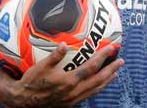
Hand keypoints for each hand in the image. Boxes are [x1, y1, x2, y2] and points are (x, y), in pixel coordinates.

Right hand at [6, 43, 123, 107]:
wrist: (24, 101)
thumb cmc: (31, 82)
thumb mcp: (40, 66)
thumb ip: (54, 56)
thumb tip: (64, 44)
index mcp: (69, 81)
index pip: (91, 67)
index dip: (102, 57)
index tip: (110, 48)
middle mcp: (74, 91)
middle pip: (98, 80)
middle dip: (111, 70)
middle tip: (121, 62)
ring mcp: (73, 98)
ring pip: (95, 89)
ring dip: (107, 81)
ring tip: (115, 73)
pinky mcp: (70, 103)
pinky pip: (89, 95)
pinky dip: (97, 88)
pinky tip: (99, 84)